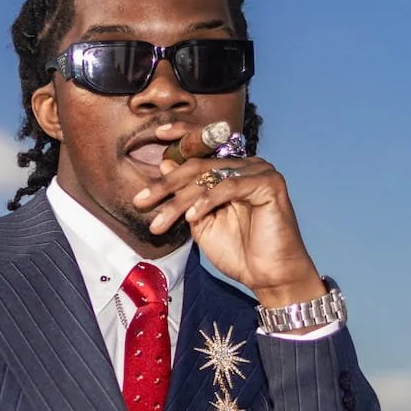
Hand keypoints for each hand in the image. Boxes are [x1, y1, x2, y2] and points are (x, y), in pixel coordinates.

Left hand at [132, 127, 325, 307]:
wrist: (268, 276)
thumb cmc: (238, 251)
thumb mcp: (200, 222)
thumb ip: (185, 196)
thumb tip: (165, 163)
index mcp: (232, 169)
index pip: (204, 146)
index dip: (181, 135)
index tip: (156, 134)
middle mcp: (247, 164)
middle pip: (198, 165)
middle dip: (166, 185)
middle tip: (141, 201)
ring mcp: (259, 171)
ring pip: (209, 177)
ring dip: (180, 200)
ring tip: (161, 221)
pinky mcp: (269, 183)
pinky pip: (229, 186)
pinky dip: (207, 200)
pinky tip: (192, 216)